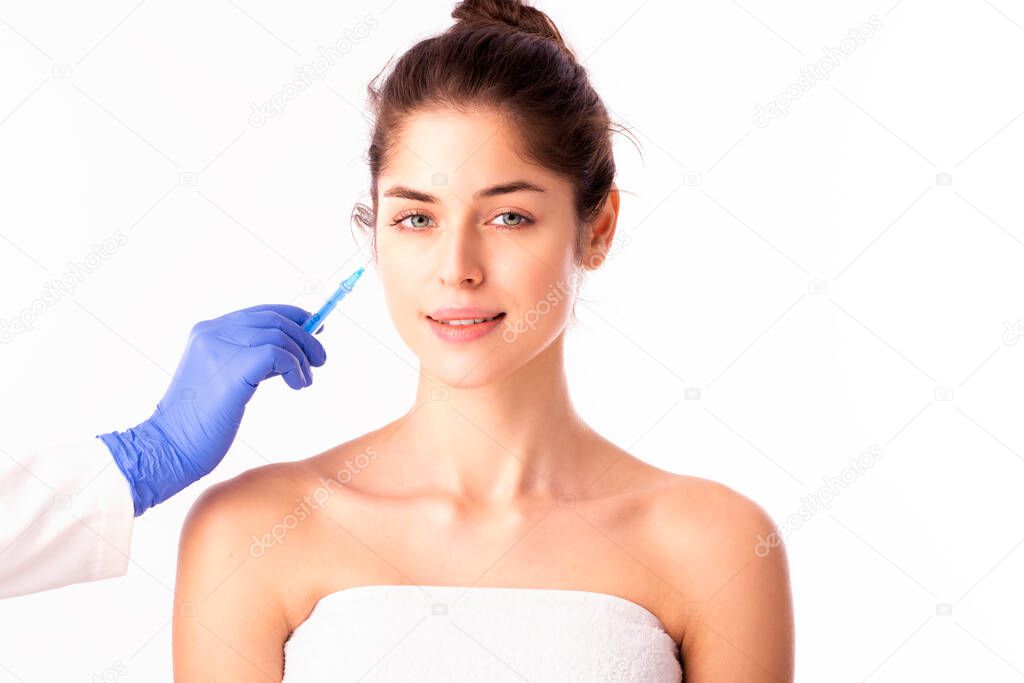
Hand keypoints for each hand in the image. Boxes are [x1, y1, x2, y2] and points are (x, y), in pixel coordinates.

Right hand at [98, 305, 326, 515]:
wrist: (170, 447)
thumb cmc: (200, 422)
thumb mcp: (226, 379)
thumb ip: (251, 358)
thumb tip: (295, 347)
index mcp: (208, 331)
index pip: (260, 311)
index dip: (293, 316)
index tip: (316, 327)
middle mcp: (212, 332)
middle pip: (274, 319)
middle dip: (305, 336)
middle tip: (320, 358)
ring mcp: (220, 347)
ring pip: (280, 335)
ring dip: (302, 358)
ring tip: (304, 381)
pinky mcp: (233, 368)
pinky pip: (278, 354)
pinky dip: (295, 368)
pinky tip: (297, 386)